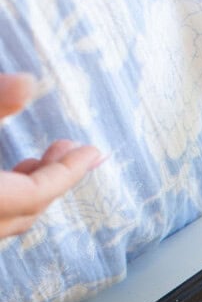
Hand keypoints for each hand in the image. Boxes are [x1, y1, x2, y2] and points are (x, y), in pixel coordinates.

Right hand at [0, 73, 102, 238]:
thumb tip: (28, 82)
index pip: (35, 194)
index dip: (66, 173)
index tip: (92, 153)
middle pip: (25, 211)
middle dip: (53, 180)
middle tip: (74, 151)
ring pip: (7, 219)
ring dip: (28, 191)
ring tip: (40, 160)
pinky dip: (7, 200)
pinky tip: (6, 178)